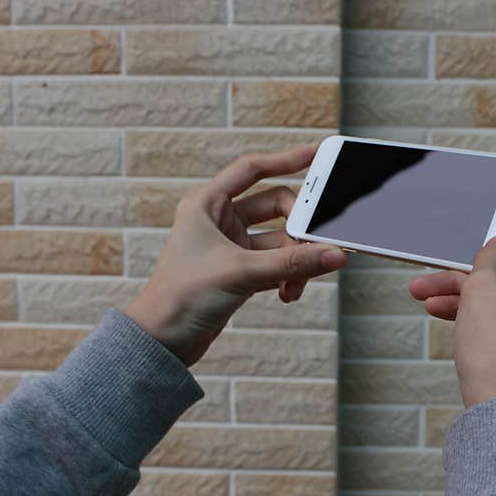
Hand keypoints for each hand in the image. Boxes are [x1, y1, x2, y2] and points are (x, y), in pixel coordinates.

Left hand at [126, 144, 347, 365]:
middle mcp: (219, 220)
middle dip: (298, 229)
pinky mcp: (240, 272)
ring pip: (279, 241)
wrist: (161, 342)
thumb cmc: (181, 297)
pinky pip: (276, 264)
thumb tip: (334, 254)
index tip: (317, 154)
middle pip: (275, 207)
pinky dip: (288, 276)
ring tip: (298, 283)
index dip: (286, 159)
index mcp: (207, 204)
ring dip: (295, 261)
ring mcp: (231, 247)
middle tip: (319, 244)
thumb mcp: (241, 273)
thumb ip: (292, 263)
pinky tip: (289, 294)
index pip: (252, 170)